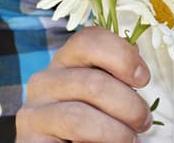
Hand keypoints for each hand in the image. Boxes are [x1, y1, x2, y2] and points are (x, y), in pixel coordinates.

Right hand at [15, 26, 153, 141]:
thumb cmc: (93, 124)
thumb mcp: (105, 96)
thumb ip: (116, 79)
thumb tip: (138, 69)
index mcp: (65, 62)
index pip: (88, 40)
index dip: (121, 55)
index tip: (143, 78)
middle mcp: (44, 81)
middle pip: (92, 82)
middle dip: (129, 105)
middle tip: (143, 121)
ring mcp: (33, 112)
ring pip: (80, 117)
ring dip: (116, 132)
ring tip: (131, 140)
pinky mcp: (30, 140)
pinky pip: (71, 138)